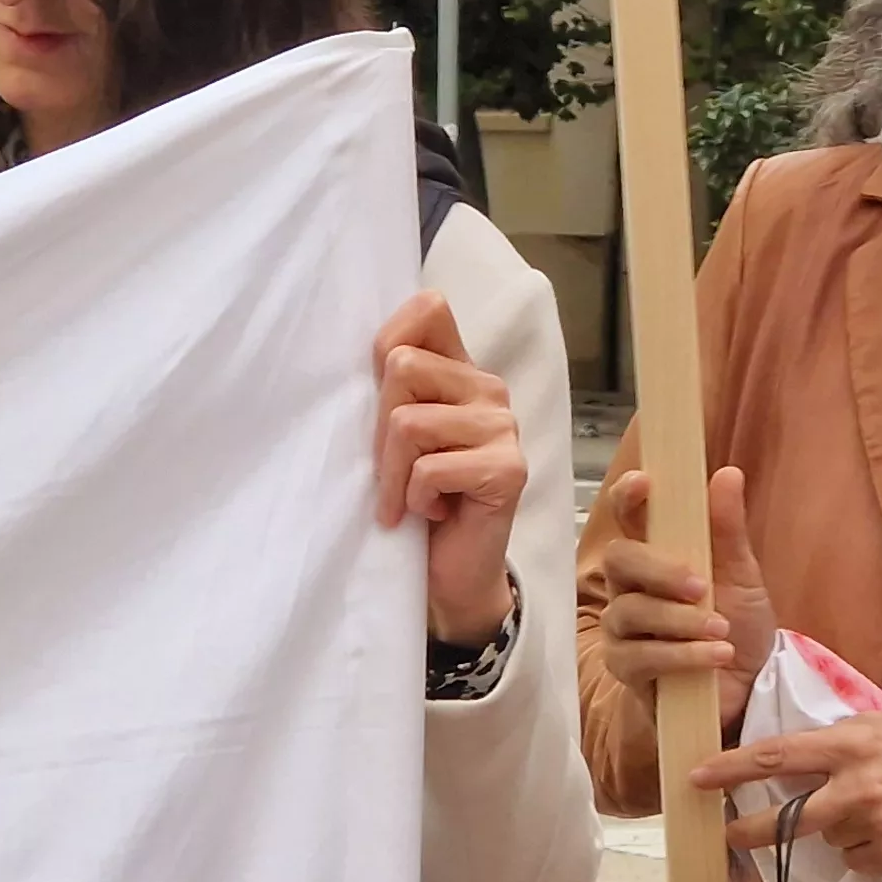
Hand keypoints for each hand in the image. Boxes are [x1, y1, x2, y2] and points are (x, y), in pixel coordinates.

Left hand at [373, 292, 522, 646]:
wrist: (452, 573)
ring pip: (409, 423)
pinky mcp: (509, 468)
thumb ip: (391, 388)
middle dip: (379, 429)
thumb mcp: (394, 437)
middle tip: (394, 470)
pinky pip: (430, 468)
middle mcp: (487, 389)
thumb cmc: (418, 500)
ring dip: (394, 474)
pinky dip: (416, 499)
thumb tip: (372, 353)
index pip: (430, 308)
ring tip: (411, 497)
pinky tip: (433, 512)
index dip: (389, 341)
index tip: (380, 396)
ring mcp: (503, 427)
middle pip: (400, 366)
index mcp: (460, 370)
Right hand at [590, 465, 775, 738]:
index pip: (627, 517)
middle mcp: (629, 588)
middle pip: (619, 561)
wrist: (747, 688)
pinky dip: (682, 655)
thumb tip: (727, 473)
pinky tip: (716, 656)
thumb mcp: (742, 575)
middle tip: (699, 584)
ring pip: (629, 611)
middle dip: (659, 570)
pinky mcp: (627, 671)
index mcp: (654, 556)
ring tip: (720, 629)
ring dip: (679, 620)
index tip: (645, 483)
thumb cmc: (736, 624)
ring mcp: (623, 630)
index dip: (627, 497)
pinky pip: (641, 657)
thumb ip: (728, 529)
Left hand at [695, 716, 881, 879]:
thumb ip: (841, 742)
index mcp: (852, 744)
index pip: (777, 755)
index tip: (697, 776)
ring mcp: (875, 827)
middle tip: (726, 833)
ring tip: (876, 811)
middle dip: (749, 828)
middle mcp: (858, 787)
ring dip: (839, 829)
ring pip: (828, 838)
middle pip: (785, 817)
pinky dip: (866, 850)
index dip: (731, 769)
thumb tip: (795, 757)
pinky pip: (858, 859)